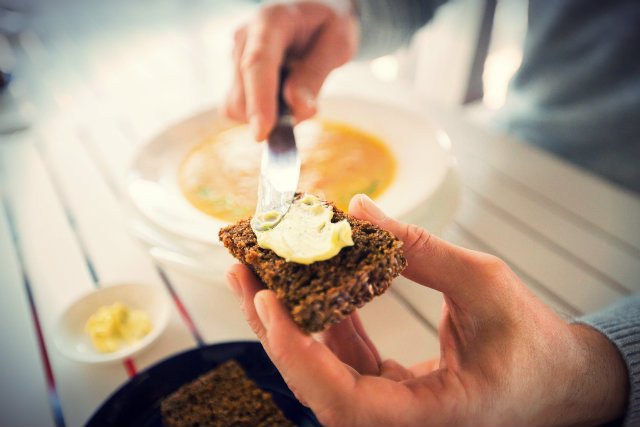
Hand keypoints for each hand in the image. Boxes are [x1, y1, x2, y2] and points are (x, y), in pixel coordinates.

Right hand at [223, 1, 358, 140]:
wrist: (316, 16)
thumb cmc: (328, 25)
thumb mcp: (338, 43)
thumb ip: (316, 74)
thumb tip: (296, 105)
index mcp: (270, 22)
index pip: (257, 64)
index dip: (258, 101)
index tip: (262, 133)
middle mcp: (245, 38)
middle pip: (241, 95)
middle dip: (273, 116)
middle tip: (311, 106)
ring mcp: (236, 58)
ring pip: (239, 107)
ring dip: (271, 116)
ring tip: (299, 94)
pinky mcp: (235, 76)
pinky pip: (243, 109)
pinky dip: (265, 113)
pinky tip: (284, 96)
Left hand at [226, 194, 628, 426]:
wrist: (560, 379)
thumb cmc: (533, 343)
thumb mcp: (484, 287)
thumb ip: (420, 251)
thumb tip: (359, 211)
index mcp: (425, 414)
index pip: (342, 401)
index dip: (298, 355)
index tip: (268, 302)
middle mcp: (398, 419)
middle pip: (316, 384)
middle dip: (274, 329)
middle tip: (245, 273)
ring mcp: (390, 407)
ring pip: (322, 370)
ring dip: (291, 321)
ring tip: (262, 272)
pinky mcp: (391, 388)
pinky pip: (345, 359)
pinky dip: (327, 321)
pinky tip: (315, 286)